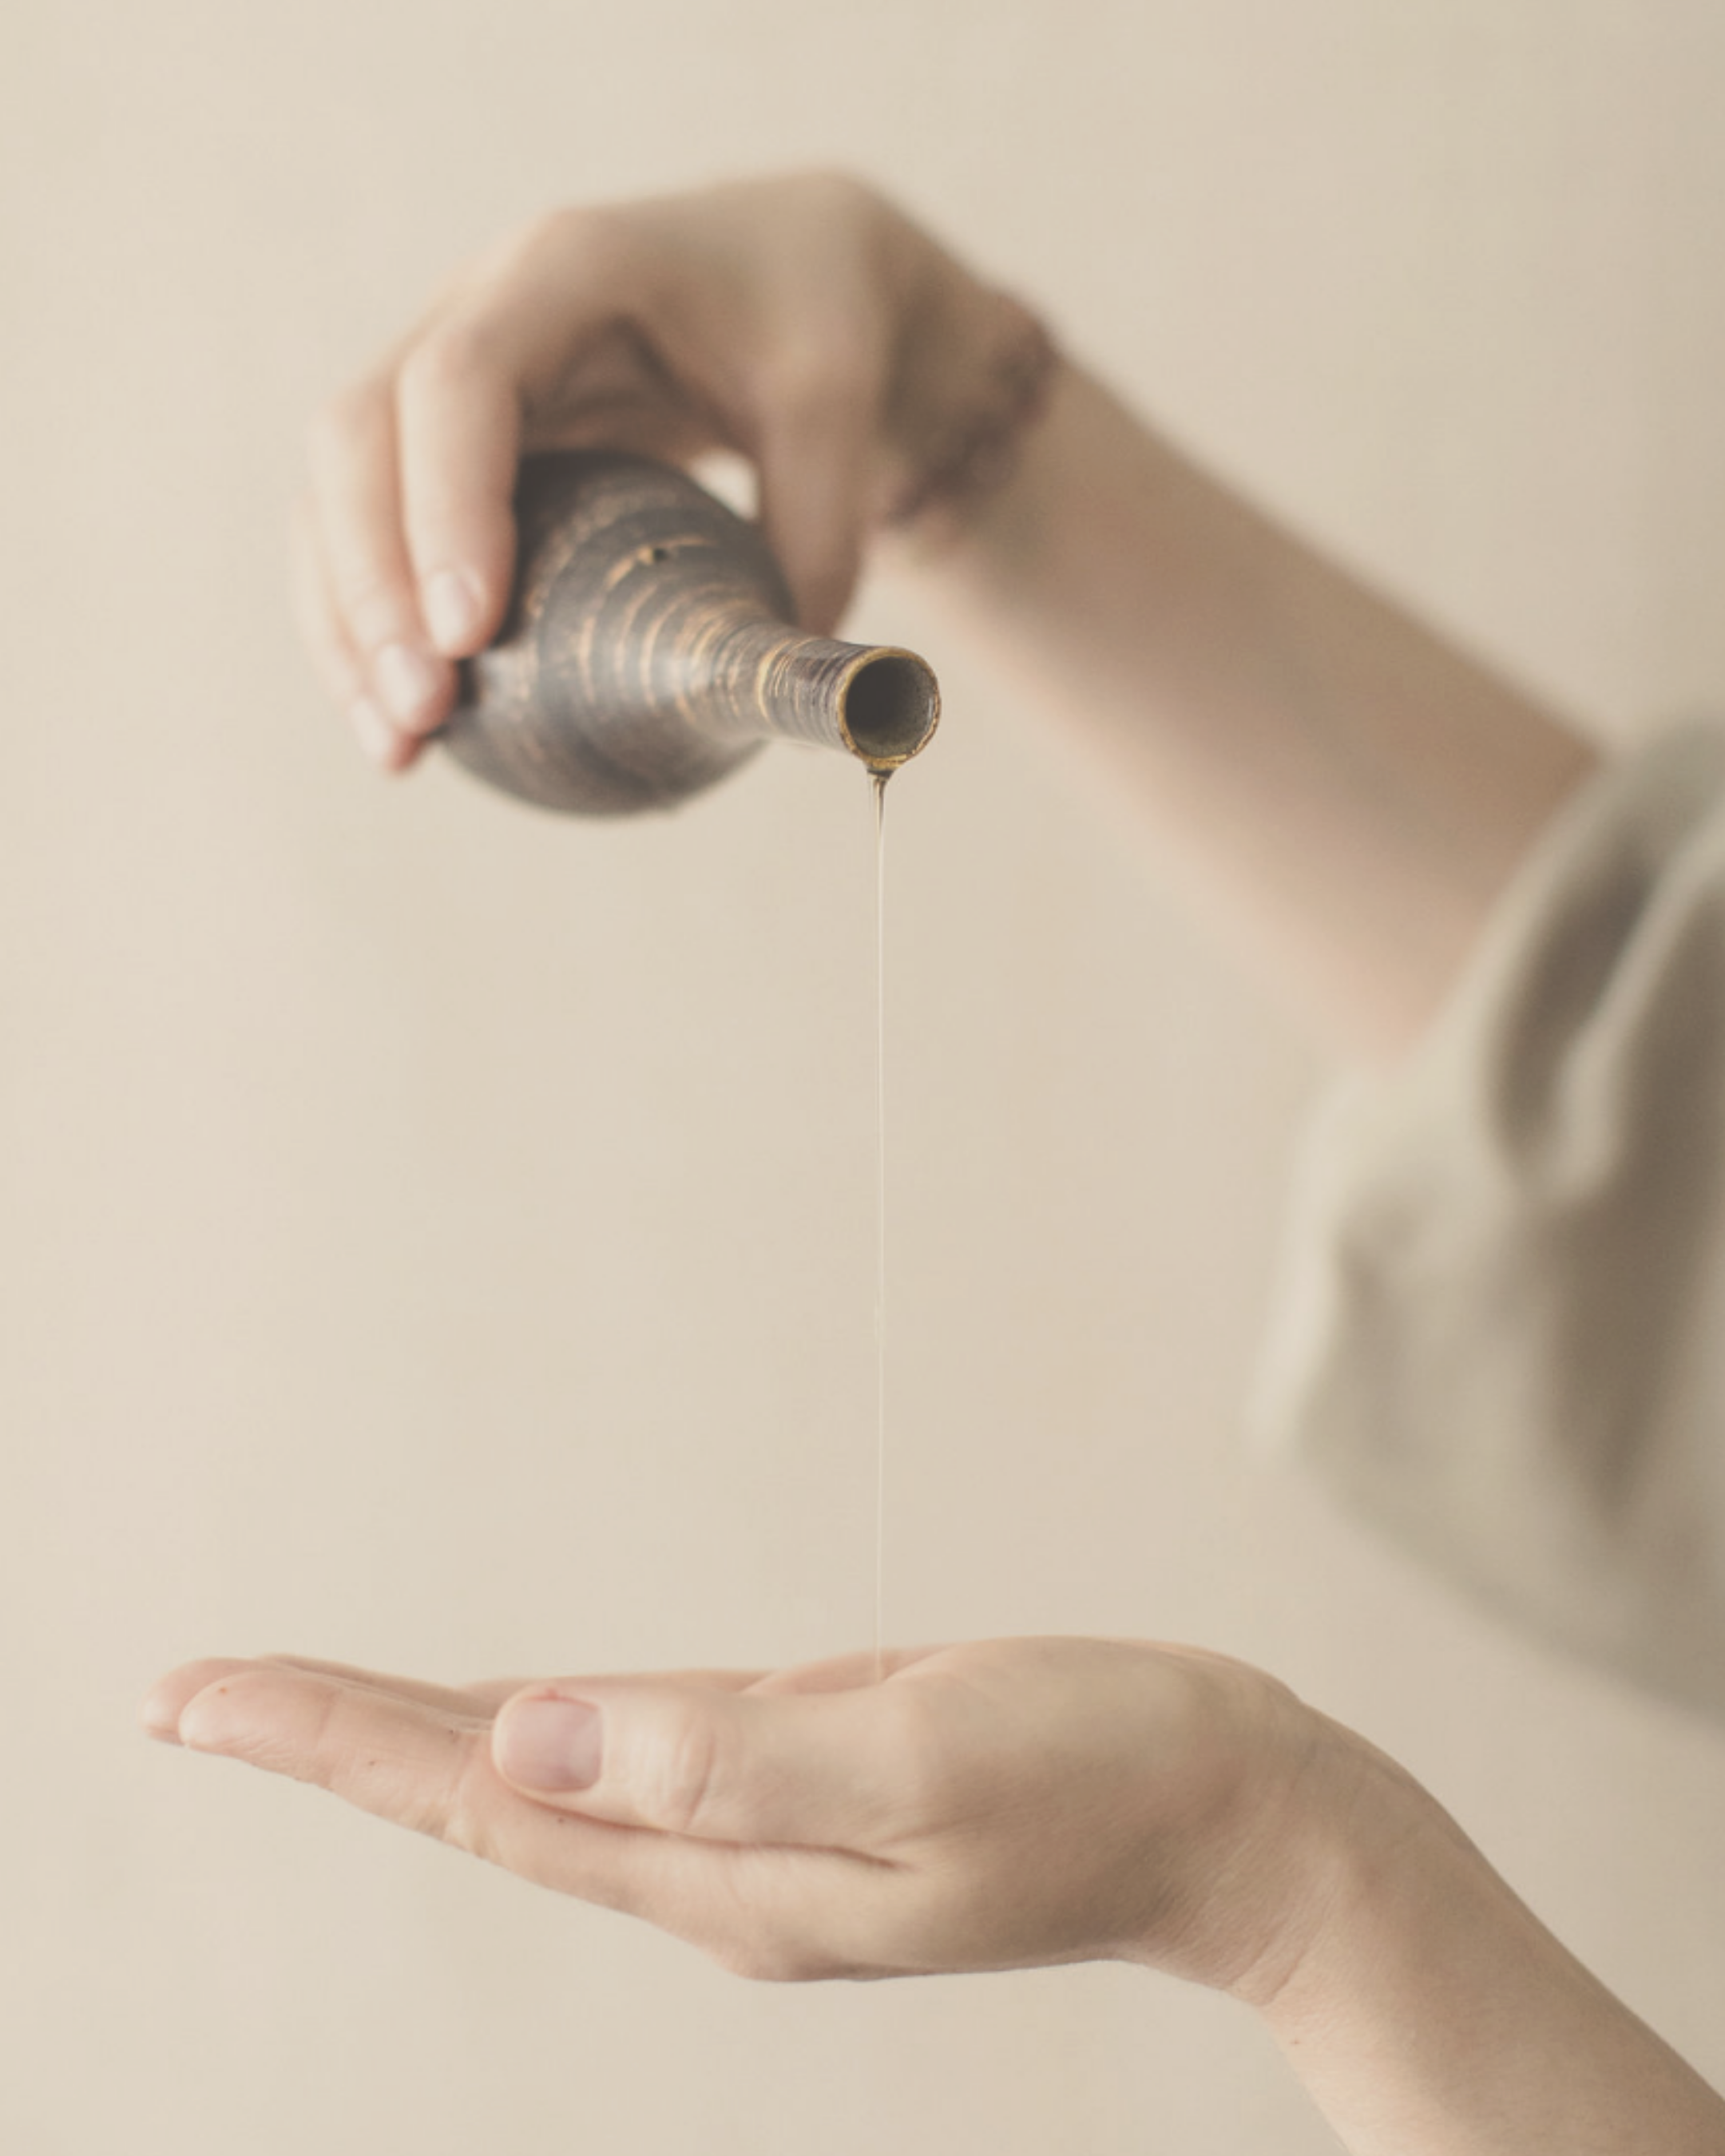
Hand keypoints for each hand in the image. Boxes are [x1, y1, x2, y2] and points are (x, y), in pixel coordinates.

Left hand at [143, 1636, 1332, 1990]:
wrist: (1239, 1818)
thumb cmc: (1108, 1770)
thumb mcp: (922, 1751)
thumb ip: (722, 1754)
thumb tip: (525, 1735)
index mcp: (732, 1872)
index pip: (482, 1801)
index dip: (332, 1744)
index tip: (197, 1696)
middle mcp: (723, 1868)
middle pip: (483, 1800)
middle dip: (331, 1745)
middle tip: (188, 1696)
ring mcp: (766, 1832)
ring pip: (548, 1779)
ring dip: (415, 1742)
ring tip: (299, 1708)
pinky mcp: (810, 1781)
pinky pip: (633, 1753)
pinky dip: (534, 1729)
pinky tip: (498, 1718)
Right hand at [295, 172, 1041, 770]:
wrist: (786, 269)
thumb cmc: (812, 326)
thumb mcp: (837, 404)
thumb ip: (816, 532)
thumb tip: (767, 686)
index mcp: (567, 269)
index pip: (462, 379)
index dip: (446, 503)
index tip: (469, 633)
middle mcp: (476, 307)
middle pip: (360, 433)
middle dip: (371, 583)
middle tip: (426, 712)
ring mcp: (438, 372)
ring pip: (333, 489)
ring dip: (346, 624)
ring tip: (396, 748)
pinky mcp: (437, 444)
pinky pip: (364, 531)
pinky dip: (365, 628)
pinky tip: (403, 732)